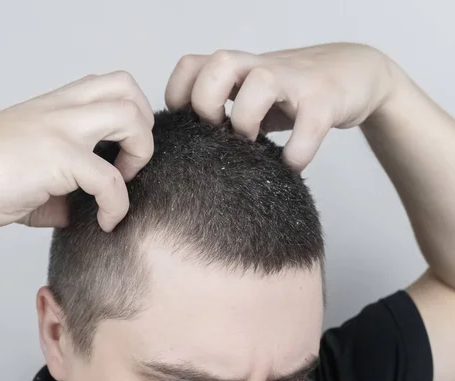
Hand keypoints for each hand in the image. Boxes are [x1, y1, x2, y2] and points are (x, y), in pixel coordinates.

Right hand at [0, 71, 153, 231]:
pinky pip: (109, 178)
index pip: (109, 86)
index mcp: (52, 106)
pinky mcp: (54, 157)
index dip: (129, 117)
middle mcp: (59, 109)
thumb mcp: (27, 175)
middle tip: (130, 163)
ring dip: (140, 153)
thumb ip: (62, 187)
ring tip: (122, 185)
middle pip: (127, 87)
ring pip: (128, 116)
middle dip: (144, 127)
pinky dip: (117, 204)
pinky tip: (105, 222)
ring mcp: (57, 128)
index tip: (120, 156)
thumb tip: (86, 213)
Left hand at [165, 43, 397, 170]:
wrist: (354, 73)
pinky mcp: (326, 98)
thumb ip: (221, 108)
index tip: (188, 126)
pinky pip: (309, 125)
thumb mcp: (247, 94)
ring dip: (247, 120)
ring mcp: (294, 80)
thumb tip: (184, 146)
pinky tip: (290, 165)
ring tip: (251, 146)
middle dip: (208, 104)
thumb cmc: (289, 93)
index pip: (190, 66)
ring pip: (260, 82)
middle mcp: (261, 66)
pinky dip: (297, 152)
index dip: (178, 97)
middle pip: (218, 64)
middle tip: (218, 132)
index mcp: (237, 67)